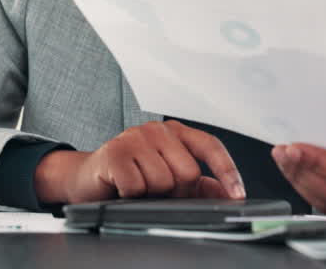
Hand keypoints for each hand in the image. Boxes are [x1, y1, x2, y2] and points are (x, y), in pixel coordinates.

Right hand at [34, 120, 244, 204]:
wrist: (88, 177)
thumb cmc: (131, 175)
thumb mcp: (168, 177)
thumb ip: (200, 185)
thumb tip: (227, 193)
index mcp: (176, 132)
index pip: (210, 146)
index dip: (227, 171)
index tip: (237, 194)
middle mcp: (158, 129)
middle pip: (188, 172)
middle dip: (177, 191)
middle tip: (158, 190)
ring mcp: (136, 137)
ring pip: (164, 181)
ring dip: (151, 194)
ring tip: (139, 187)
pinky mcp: (115, 152)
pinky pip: (138, 186)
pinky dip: (131, 195)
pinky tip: (123, 187)